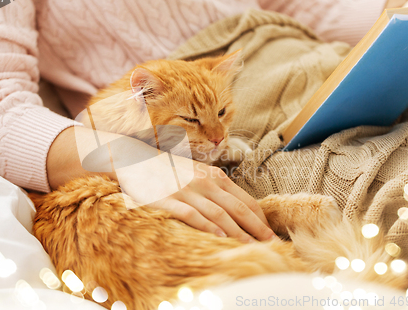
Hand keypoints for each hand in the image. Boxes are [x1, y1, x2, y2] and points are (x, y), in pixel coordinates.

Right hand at [147, 159, 275, 242]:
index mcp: (214, 177)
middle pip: (238, 208)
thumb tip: (237, 211)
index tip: (272, 234)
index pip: (245, 200)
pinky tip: (219, 239)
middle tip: (273, 244)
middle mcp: (204, 182)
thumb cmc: (169, 170)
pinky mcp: (169, 199)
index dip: (261, 218)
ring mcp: (187, 190)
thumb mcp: (197, 174)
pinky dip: (207, 227)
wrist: (135, 159)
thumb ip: (215, 189)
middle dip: (258, 228)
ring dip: (238, 232)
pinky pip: (192, 214)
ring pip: (219, 213)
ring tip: (252, 248)